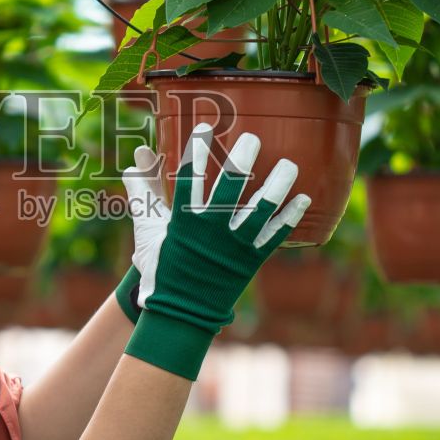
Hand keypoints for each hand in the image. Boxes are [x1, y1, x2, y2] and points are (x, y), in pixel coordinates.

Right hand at [123, 122, 310, 379]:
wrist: (180, 312)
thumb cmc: (161, 266)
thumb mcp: (147, 229)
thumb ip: (144, 192)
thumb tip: (135, 159)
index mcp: (182, 222)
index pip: (189, 179)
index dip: (197, 151)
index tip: (205, 127)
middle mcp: (210, 232)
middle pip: (229, 190)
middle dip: (241, 161)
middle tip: (252, 139)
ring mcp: (233, 247)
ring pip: (260, 211)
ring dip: (277, 186)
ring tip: (290, 164)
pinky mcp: (251, 261)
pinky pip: (274, 236)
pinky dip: (290, 218)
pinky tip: (304, 199)